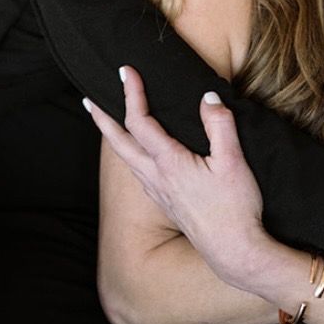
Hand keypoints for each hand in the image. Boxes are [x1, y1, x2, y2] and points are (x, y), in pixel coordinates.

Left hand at [86, 67, 268, 289]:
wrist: (234, 252)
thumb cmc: (235, 208)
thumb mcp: (233, 161)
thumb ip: (219, 125)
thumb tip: (208, 97)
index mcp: (169, 162)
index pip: (141, 121)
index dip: (131, 94)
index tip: (126, 72)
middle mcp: (156, 178)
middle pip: (119, 143)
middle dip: (102, 119)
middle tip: (87, 100)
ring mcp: (159, 193)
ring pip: (127, 160)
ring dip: (114, 137)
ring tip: (109, 124)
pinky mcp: (166, 204)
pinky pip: (139, 173)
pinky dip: (131, 156)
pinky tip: (140, 157)